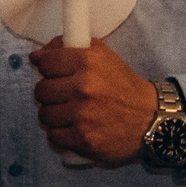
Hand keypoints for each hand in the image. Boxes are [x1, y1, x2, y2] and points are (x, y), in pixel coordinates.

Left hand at [29, 40, 159, 166]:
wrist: (150, 118)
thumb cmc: (123, 86)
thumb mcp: (102, 56)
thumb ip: (68, 47)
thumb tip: (36, 56)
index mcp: (87, 61)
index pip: (45, 63)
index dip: (49, 70)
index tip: (57, 76)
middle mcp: (83, 86)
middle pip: (41, 91)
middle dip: (49, 94)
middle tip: (63, 97)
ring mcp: (82, 115)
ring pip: (44, 115)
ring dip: (54, 116)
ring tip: (68, 114)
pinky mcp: (82, 139)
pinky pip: (53, 136)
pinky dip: (60, 134)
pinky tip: (72, 129)